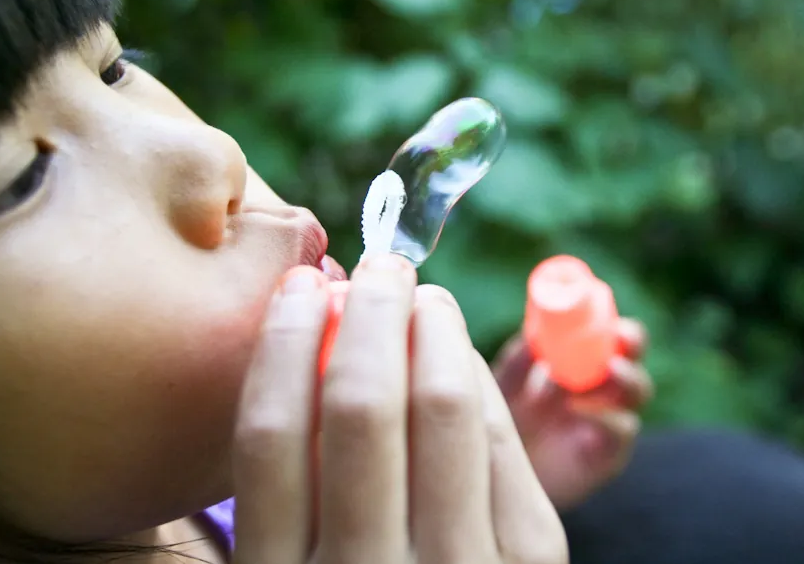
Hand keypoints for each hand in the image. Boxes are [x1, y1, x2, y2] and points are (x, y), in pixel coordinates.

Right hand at [232, 256, 568, 563]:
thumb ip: (277, 489)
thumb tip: (306, 348)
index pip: (272, 433)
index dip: (288, 339)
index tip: (303, 287)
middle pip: (363, 406)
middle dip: (371, 313)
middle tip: (378, 269)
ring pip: (444, 409)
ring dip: (433, 329)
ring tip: (423, 296)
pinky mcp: (531, 561)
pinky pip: (501, 441)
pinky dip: (478, 379)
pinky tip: (457, 353)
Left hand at [493, 318, 652, 510]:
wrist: (493, 477)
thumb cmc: (497, 423)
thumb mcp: (500, 390)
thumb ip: (516, 365)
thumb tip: (531, 338)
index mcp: (575, 364)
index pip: (605, 334)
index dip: (611, 321)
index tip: (606, 314)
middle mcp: (597, 389)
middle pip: (631, 358)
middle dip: (632, 344)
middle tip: (619, 339)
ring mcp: (605, 421)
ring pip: (635, 393)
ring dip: (626, 378)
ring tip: (609, 371)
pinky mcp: (606, 456)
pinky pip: (621, 433)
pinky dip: (609, 419)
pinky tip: (582, 412)